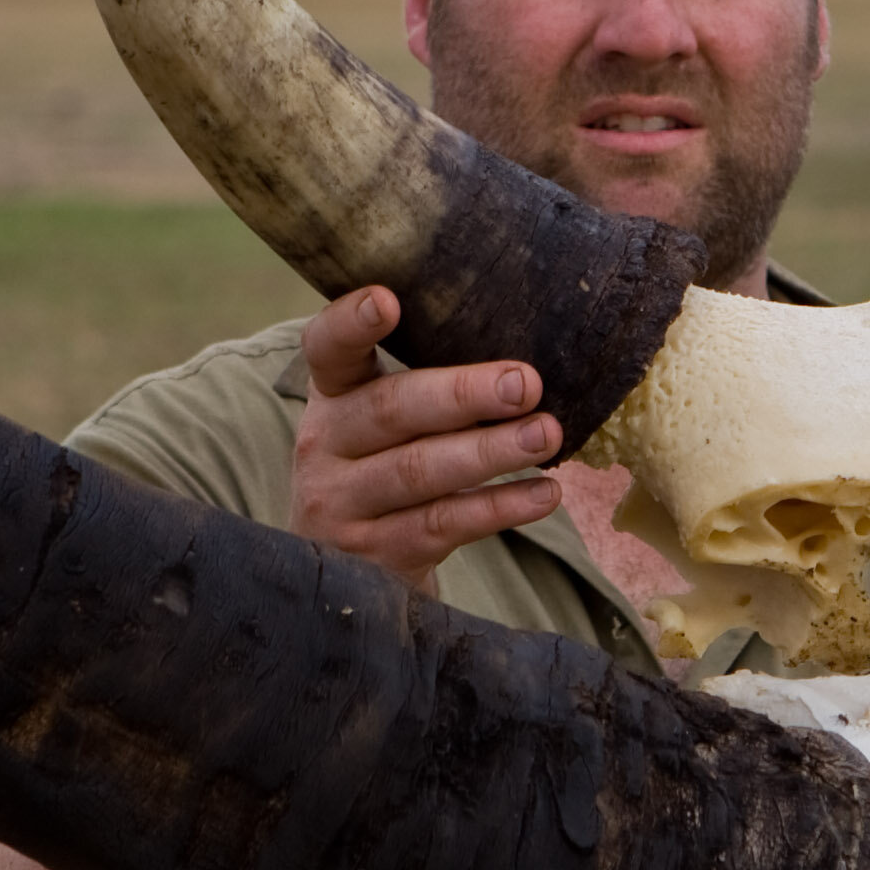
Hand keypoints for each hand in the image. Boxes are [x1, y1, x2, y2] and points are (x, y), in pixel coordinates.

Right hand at [292, 286, 562, 593]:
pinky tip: (543, 494)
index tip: (386, 300)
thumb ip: (428, 386)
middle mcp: (324, 446)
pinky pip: (441, 524)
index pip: (327, 350)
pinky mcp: (374, 556)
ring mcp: (341, 505)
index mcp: (330, 395)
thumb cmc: (382, 468)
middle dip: (461, 395)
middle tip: (524, 383)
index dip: (350, 324)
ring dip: (489, 452)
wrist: (346, 570)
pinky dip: (497, 508)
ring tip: (545, 434)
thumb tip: (523, 365)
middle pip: (390, 410)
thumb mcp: (381, 421)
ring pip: (418, 471)